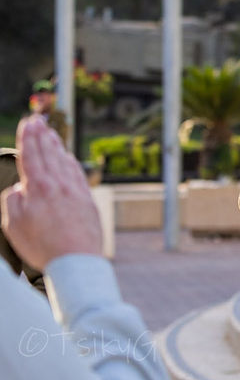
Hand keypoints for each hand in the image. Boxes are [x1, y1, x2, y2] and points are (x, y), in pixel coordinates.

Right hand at [1, 116, 102, 269]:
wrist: (77, 259)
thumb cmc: (43, 246)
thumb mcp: (13, 226)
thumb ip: (12, 202)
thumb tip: (18, 188)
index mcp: (38, 188)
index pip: (31, 155)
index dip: (28, 137)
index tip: (27, 123)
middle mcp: (58, 184)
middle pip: (48, 153)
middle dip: (41, 134)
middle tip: (38, 119)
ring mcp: (75, 189)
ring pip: (64, 160)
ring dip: (56, 144)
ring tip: (50, 132)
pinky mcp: (87, 198)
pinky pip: (77, 172)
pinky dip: (70, 160)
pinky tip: (67, 156)